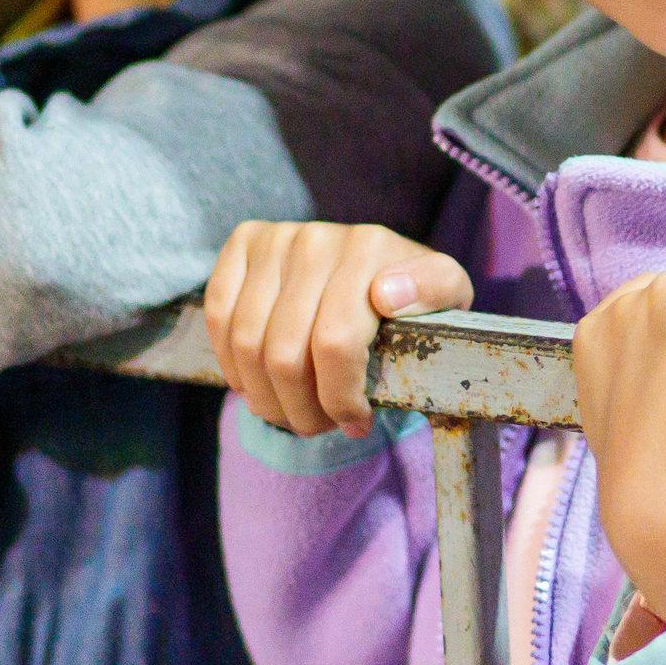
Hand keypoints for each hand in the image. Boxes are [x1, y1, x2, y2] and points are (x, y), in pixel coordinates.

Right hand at [204, 222, 470, 438]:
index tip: (356, 422)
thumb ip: (435, 290)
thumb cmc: (413, 293)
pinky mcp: (244, 242)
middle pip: (283, 353)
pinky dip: (232, 363)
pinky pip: (219, 314)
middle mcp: (317, 238)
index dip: (339, 399)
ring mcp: (276, 238)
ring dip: (264, 398)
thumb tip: (385, 294)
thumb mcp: (446, 293)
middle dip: (300, 409)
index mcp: (370, 247)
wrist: (379, 259)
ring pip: (246, 343)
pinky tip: (256, 383)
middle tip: (318, 426)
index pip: (334, 344)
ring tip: (289, 412)